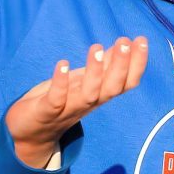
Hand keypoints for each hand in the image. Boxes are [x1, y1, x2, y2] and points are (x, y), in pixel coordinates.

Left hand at [5, 37, 148, 167]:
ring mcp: (68, 108)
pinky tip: (62, 64)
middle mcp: (88, 104)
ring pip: (88, 95)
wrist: (30, 132)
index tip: (142, 41)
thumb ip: (104, 66)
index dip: (136, 65)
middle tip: (125, 42)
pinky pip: (56, 100)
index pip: (125, 83)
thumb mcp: (85, 81)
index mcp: (100, 95)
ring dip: (94, 73)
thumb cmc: (61, 101)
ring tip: (96, 47)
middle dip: (120, 66)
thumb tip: (125, 45)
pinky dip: (60, 83)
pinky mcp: (46, 111)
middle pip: (111, 89)